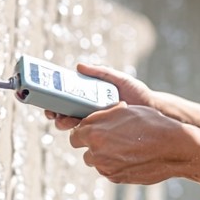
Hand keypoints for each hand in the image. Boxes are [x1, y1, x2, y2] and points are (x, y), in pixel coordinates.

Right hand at [41, 63, 155, 130]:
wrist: (153, 110)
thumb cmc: (137, 92)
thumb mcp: (119, 78)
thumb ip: (101, 72)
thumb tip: (79, 65)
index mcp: (91, 96)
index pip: (67, 96)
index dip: (55, 97)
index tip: (46, 95)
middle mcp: (90, 110)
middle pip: (65, 112)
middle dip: (55, 112)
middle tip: (52, 112)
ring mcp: (96, 122)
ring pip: (73, 125)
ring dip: (64, 123)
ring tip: (64, 121)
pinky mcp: (104, 133)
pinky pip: (88, 134)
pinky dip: (80, 133)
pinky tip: (79, 130)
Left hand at [68, 103, 182, 184]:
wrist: (173, 148)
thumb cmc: (151, 124)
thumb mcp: (124, 110)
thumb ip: (101, 116)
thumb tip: (89, 120)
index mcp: (94, 134)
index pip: (75, 134)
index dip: (84, 130)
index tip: (93, 128)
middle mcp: (97, 154)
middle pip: (85, 150)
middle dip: (94, 143)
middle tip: (111, 136)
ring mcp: (107, 169)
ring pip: (97, 161)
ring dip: (105, 154)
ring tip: (125, 146)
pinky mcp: (117, 179)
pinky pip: (109, 170)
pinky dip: (115, 164)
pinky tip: (131, 155)